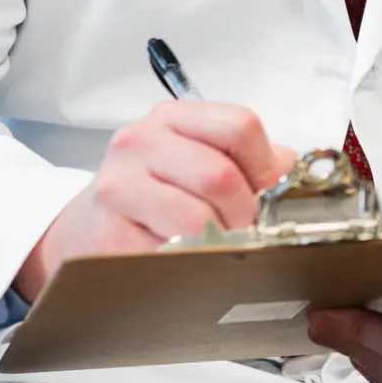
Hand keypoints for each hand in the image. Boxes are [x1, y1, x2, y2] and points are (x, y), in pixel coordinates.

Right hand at [14, 101, 294, 301]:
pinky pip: (165, 254)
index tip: (267, 193)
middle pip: (220, 175)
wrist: (87, 228)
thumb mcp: (199, 161)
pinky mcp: (105, 233)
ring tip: (219, 248)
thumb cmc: (155, 193)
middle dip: (245, 214)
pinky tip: (186, 261)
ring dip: (219, 243)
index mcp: (173, 118)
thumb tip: (295, 175)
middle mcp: (140, 142)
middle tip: (247, 232)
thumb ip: (251, 163)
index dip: (264, 166)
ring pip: (195, 218)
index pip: (240, 126)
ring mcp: (117, 186)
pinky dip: (188, 264)